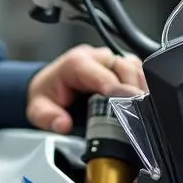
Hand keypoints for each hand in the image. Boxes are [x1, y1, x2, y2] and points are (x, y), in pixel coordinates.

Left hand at [27, 44, 146, 133]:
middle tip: (140, 111)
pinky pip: (137, 71)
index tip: (129, 104)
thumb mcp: (38, 109)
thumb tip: (63, 124)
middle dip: (134, 89)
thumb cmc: (46, 94)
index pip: (104, 75)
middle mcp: (95, 57)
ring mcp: (108, 60)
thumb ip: (48, 117)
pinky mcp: (118, 66)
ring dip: (141, 86)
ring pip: (135, 67)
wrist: (47, 86)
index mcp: (76, 62)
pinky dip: (142, 85)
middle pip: (125, 67)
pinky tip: (142, 101)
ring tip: (143, 107)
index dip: (119, 90)